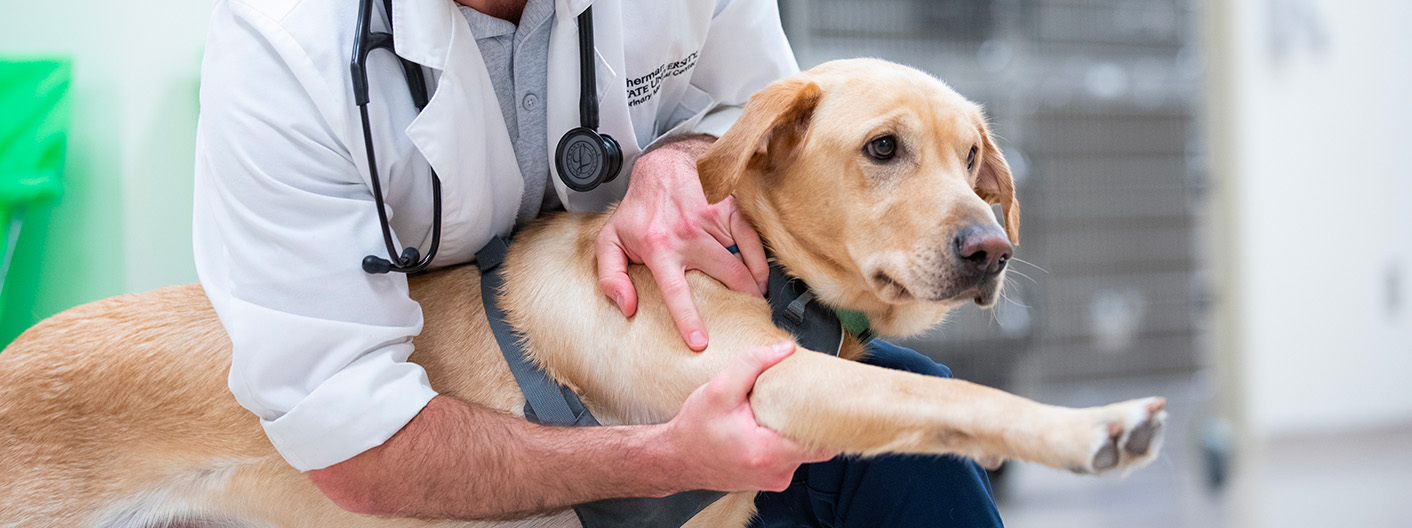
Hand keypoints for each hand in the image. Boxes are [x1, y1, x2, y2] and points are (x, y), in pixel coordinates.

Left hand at [596, 138, 769, 350]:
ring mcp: (713, 220)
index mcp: (659, 247)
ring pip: (744, 261)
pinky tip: (761, 275)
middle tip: (748, 318)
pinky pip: (753, 240)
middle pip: (727, 276)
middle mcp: (688, 234)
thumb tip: (626, 307)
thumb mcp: (610, 241)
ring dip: (755, 284)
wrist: (661, 167)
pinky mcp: (730, 208)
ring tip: (758, 300)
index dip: (688, 319)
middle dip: (743, 300)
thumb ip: (611, 277)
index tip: (699, 342)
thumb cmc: (638, 211)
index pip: (676, 291)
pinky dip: (761, 261)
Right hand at [662, 343, 837, 491]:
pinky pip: (790, 459)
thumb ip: (752, 364)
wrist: (675, 459)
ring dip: (797, 431)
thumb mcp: (718, 389)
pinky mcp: (770, 480)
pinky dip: (785, 441)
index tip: (831, 402)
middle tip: (808, 399)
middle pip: (818, 447)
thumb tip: (785, 349)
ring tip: (782, 411)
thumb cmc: (694, 430)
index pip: (824, 444)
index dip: (832, 422)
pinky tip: (770, 427)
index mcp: (768, 453)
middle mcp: (776, 473)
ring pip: (804, 453)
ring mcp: (774, 480)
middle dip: (814, 421)